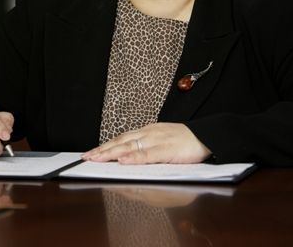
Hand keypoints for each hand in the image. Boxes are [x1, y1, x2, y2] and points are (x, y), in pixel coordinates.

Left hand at [82, 123, 210, 163]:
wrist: (206, 136)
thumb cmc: (185, 141)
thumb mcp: (162, 142)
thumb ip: (147, 150)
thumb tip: (130, 158)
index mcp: (147, 132)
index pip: (122, 138)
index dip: (105, 146)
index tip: (91, 152)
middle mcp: (149, 133)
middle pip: (121, 141)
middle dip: (102, 150)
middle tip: (86, 157)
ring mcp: (157, 140)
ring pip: (130, 146)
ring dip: (112, 152)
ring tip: (97, 158)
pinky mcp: (167, 149)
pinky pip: (147, 154)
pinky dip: (134, 157)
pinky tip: (123, 160)